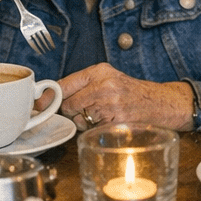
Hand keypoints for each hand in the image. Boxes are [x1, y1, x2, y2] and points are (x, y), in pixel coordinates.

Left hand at [60, 63, 195, 130]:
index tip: (39, 103)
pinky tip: (108, 122)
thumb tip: (51, 96)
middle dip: (71, 111)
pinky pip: (91, 129)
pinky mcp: (115, 121)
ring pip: (78, 119)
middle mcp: (103, 85)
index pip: (64, 84)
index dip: (49, 96)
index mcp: (99, 71)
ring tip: (101, 115)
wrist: (160, 103)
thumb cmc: (133, 92)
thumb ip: (83, 84)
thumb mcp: (109, 78)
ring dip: (84, 121)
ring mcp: (110, 104)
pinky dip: (95, 129)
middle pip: (68, 104)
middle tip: (86, 109)